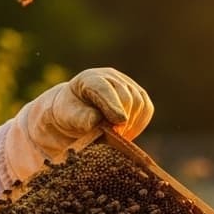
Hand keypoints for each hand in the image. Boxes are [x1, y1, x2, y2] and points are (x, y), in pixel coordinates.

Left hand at [19, 67, 153, 142]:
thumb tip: (96, 121)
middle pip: (127, 97)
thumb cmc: (70, 113)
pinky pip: (147, 109)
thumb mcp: (67, 116)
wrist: (77, 112)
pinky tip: (127, 132)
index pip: (105, 89)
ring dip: (132, 123)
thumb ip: (80, 117)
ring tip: (118, 135)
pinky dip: (139, 124)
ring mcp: (126, 84)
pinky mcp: (138, 95)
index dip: (113, 105)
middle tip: (115, 136)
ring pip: (140, 103)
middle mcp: (110, 77)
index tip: (119, 121)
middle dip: (123, 119)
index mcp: (90, 78)